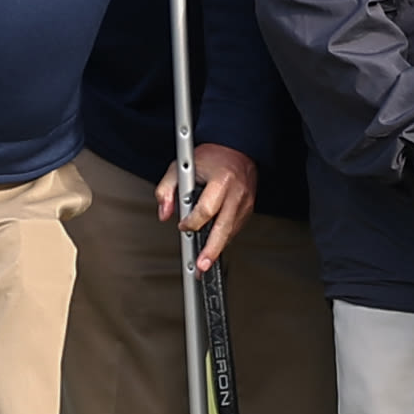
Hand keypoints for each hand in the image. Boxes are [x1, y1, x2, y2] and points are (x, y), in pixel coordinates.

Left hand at [153, 144, 257, 273]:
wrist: (237, 149)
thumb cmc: (210, 158)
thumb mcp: (180, 166)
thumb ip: (166, 190)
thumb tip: (164, 214)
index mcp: (220, 180)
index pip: (206, 209)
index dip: (192, 222)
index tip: (182, 226)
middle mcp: (236, 193)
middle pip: (223, 227)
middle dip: (212, 249)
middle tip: (202, 264)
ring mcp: (245, 202)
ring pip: (230, 232)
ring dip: (218, 248)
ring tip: (206, 263)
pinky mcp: (249, 208)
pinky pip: (235, 228)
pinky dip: (224, 237)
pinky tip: (214, 245)